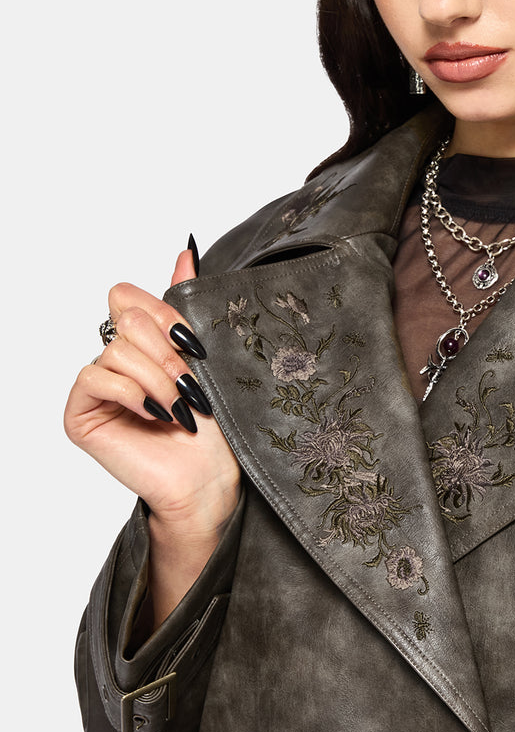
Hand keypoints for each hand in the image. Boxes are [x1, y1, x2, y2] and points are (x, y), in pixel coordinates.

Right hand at [65, 246, 241, 554]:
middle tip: (192, 384)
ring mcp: (96, 386)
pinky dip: (132, 393)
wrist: (212, 480)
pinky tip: (155, 415)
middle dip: (167, 350)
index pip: (129, 295)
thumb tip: (184, 251)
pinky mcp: (81, 413)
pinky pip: (95, 377)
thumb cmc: (217, 427)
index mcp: (140, 340)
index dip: (164, 314)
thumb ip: (187, 304)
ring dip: (158, 379)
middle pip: (125, 316)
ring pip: (117, 350)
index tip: (195, 345)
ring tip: (181, 409)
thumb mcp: (207, 356)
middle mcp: (114, 358)